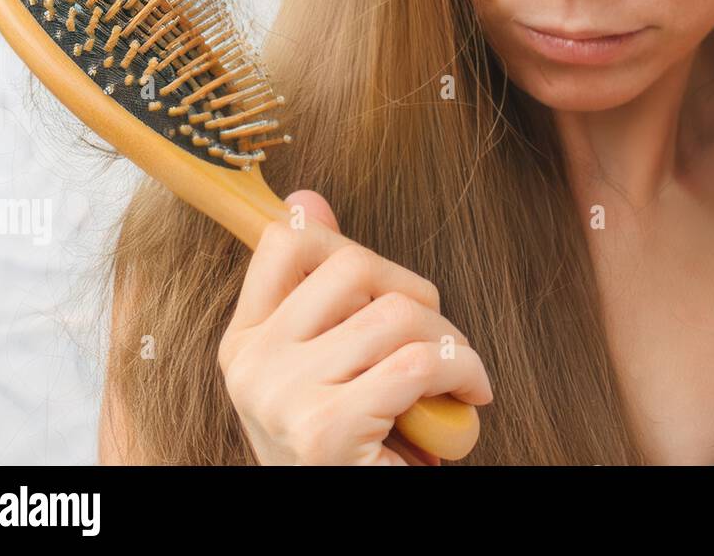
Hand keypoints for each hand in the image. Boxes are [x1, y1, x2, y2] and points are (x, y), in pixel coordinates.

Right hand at [218, 190, 492, 464]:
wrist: (348, 517)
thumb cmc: (350, 447)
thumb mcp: (323, 365)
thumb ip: (320, 291)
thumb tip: (307, 197)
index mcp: (244, 341)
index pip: (286, 241)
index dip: (346, 245)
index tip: (381, 286)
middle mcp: (251, 364)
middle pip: (353, 266)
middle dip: (416, 295)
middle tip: (434, 342)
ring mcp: (281, 397)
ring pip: (396, 314)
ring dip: (449, 341)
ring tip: (454, 377)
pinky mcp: (325, 430)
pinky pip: (419, 362)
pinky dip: (463, 372)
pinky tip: (469, 396)